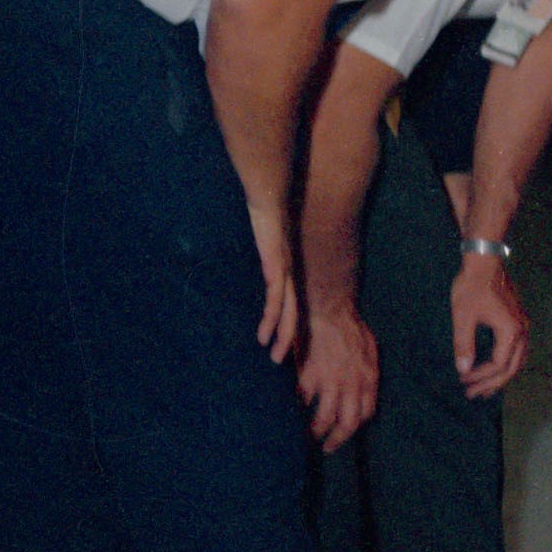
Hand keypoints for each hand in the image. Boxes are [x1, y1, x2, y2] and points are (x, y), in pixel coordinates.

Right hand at [250, 202, 303, 367]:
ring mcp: (284, 268)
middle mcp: (289, 271)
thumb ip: (264, 244)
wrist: (271, 191)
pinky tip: (267, 334)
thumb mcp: (267, 232)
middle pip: (294, 311)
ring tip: (277, 357)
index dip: (289, 322)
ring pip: (287, 310)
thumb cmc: (267, 208)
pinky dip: (272, 318)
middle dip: (290, 337)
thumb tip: (258, 245)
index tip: (286, 341)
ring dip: (282, 335)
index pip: (291, 301)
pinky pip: (276, 296)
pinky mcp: (276, 264)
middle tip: (286, 360)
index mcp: (286, 267)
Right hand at [298, 301, 377, 448]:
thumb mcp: (370, 350)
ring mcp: (330, 383)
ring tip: (307, 437)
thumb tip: (363, 389)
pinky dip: (296, 411)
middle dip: (337, 439)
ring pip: (323, 419)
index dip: (355, 426)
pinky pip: (302, 402)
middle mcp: (352, 385)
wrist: (330, 311)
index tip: (345, 431)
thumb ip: (367, 372)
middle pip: (348, 423)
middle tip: (327, 447)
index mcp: (369, 378)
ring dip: (315, 432)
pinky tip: (290, 415)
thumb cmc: (351, 328)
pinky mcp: (309, 377)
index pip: (366, 413)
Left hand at [452, 255, 530, 397]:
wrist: (485, 261)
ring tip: (485, 387)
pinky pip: (517, 349)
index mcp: (510, 331)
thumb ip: (464, 346)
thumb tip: (463, 370)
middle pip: (513, 366)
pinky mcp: (518, 319)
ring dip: (501, 374)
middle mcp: (522, 330)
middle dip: (493, 382)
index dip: (481, 377)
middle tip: (473, 394)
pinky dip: (506, 362)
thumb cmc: (472, 288)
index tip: (463, 383)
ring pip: (518, 358)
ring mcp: (523, 323)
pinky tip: (494, 365)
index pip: (499, 365)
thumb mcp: (463, 317)